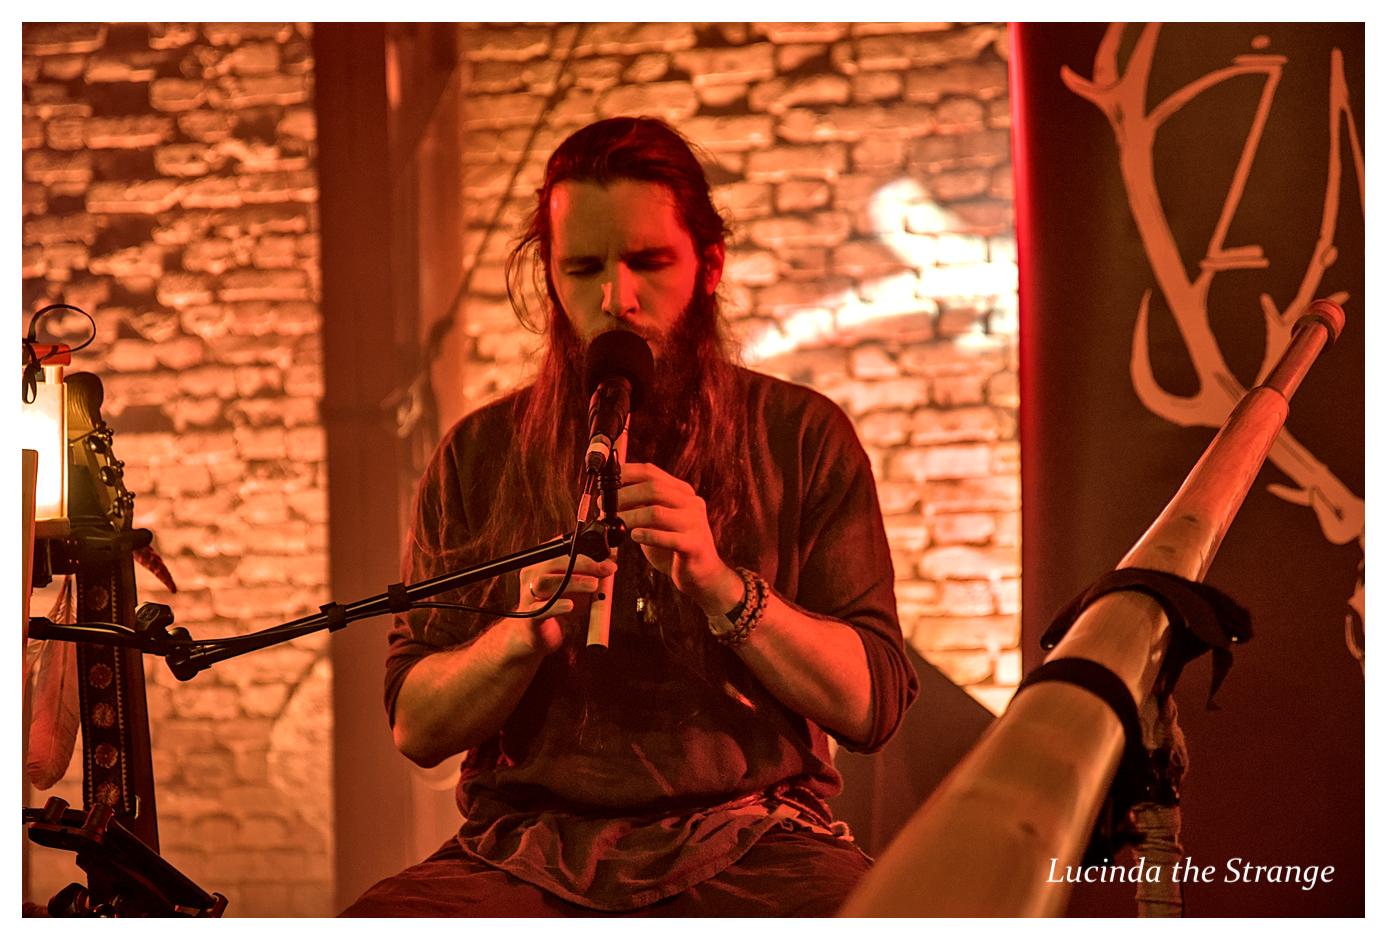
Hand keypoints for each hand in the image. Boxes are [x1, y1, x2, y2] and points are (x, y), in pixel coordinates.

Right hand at [512, 546, 615, 656]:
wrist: (539, 636)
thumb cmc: (558, 606)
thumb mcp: (577, 586)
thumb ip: (592, 572)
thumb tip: (612, 560)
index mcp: (541, 563)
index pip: (559, 547)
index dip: (583, 548)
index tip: (605, 555)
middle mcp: (531, 576)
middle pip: (553, 562)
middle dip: (583, 563)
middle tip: (605, 569)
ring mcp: (528, 596)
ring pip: (545, 582)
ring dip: (573, 582)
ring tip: (593, 584)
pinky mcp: (530, 617)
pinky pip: (540, 609)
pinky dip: (556, 606)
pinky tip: (570, 606)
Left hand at [618, 463, 742, 615]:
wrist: (703, 574)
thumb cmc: (674, 547)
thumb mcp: (657, 522)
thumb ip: (641, 508)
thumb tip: (609, 499)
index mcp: (682, 493)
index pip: (652, 473)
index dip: (626, 474)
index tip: (606, 483)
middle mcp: (691, 503)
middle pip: (653, 489)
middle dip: (624, 496)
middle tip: (604, 506)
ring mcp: (695, 523)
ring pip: (657, 512)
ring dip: (631, 517)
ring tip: (616, 523)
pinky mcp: (695, 545)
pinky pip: (669, 538)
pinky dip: (648, 536)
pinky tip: (634, 537)